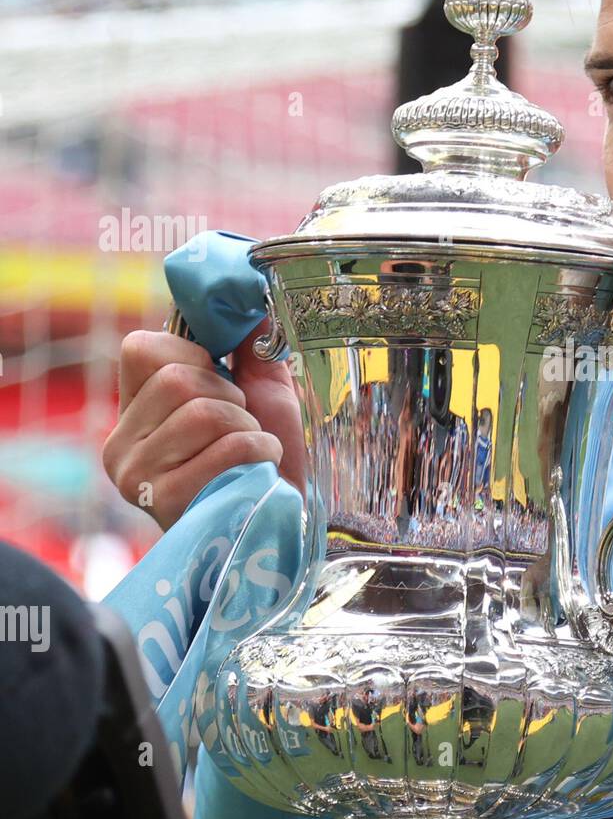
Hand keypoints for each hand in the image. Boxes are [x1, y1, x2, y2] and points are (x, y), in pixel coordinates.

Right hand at [102, 320, 304, 532]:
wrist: (286, 524)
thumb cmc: (267, 458)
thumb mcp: (259, 391)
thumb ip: (248, 345)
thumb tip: (247, 294)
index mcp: (133, 412)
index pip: (141, 349)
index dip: (195, 357)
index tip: (220, 386)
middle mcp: (120, 444)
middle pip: (177, 379)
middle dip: (229, 397)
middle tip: (241, 426)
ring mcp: (135, 475)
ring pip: (202, 411)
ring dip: (246, 428)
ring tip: (251, 451)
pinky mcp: (163, 500)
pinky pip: (224, 446)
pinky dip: (258, 450)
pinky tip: (258, 470)